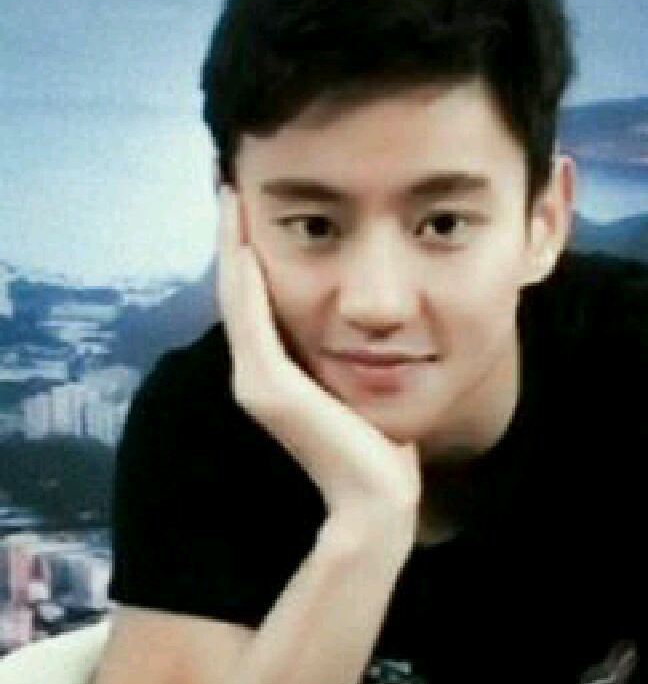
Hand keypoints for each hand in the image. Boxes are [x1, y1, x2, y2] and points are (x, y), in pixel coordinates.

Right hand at [216, 185, 421, 528]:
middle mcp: (257, 372)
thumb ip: (355, 351)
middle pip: (239, 289)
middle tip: (232, 187)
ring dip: (231, 243)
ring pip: (237, 294)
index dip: (249, 251)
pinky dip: (243, 273)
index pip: (257, 298)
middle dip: (234, 237)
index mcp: (278, 371)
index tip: (254, 207)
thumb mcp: (364, 382)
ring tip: (230, 196)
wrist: (378, 496)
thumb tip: (379, 323)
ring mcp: (256, 378)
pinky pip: (250, 313)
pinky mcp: (264, 384)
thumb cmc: (381, 443)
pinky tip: (241, 236)